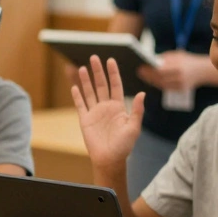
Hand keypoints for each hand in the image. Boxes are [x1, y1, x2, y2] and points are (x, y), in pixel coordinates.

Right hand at [72, 56, 145, 174]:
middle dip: (98, 71)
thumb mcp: (134, 128)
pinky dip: (77, 96)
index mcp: (118, 107)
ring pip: (90, 92)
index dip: (113, 73)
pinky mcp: (85, 120)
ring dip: (86, 80)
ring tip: (83, 67)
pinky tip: (75, 86)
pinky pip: (80, 105)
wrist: (109, 159)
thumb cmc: (124, 145)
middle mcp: (106, 107)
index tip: (110, 60)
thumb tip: (142, 94)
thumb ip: (137, 110)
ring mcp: (94, 113)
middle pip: (101, 85)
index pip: (115, 85)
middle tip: (94, 57)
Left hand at [136, 50, 215, 91]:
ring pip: (162, 84)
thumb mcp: (177, 55)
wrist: (204, 70)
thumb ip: (164, 57)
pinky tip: (151, 80)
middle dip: (148, 75)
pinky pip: (166, 88)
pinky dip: (158, 84)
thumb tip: (149, 60)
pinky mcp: (181, 90)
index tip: (140, 66)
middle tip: (139, 71)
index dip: (149, 70)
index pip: (160, 70)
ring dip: (151, 80)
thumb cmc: (187, 60)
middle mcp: (180, 76)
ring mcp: (180, 84)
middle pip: (159, 78)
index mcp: (179, 66)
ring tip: (143, 75)